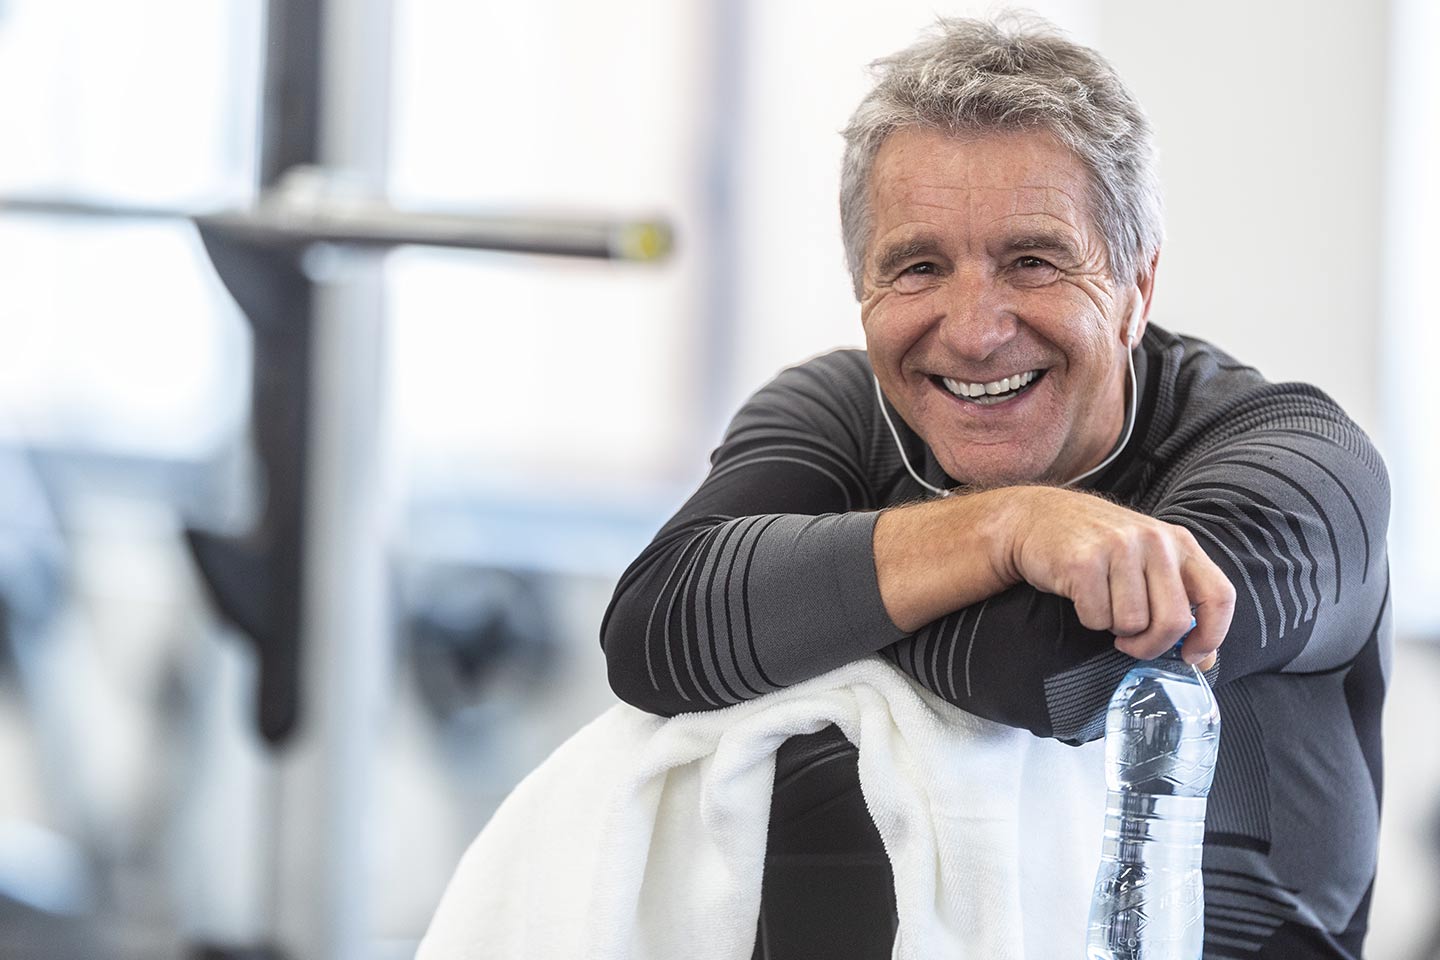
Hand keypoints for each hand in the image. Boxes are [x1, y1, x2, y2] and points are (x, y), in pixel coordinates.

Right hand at [998, 487, 1233, 667]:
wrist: (1037, 518)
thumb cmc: (1096, 547)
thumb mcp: (1146, 563)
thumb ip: (1177, 603)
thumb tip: (1203, 660)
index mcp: (1179, 542)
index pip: (1218, 595)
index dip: (1212, 635)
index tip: (1191, 655)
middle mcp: (1155, 541)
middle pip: (1173, 621)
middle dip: (1151, 646)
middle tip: (1132, 644)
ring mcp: (1119, 547)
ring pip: (1133, 623)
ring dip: (1115, 628)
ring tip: (1103, 606)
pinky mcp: (1084, 561)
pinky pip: (1097, 617)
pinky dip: (1089, 618)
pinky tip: (1082, 597)